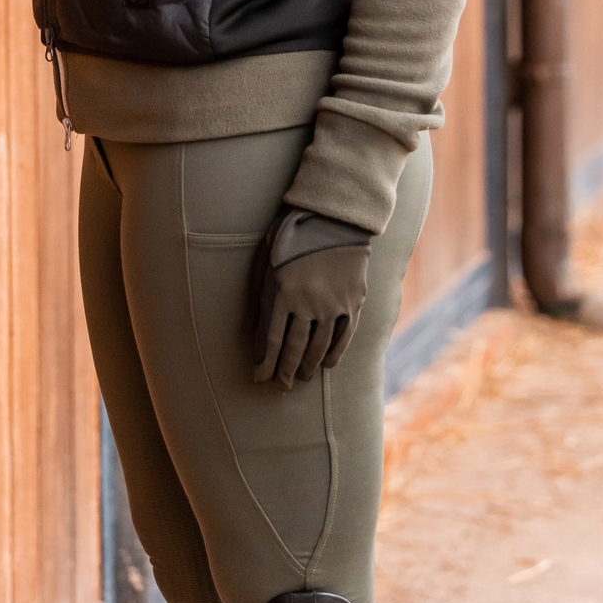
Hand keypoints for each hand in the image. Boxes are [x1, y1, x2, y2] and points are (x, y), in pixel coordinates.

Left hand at [250, 207, 372, 389]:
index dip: (265, 362)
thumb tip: (248, 330)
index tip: (258, 377)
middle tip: (279, 387)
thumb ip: (257, 294)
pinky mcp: (353, 302)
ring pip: (318, 346)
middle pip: (294, 349)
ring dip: (307, 366)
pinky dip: (334, 353)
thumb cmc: (292, 232)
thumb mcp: (265, 256)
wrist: (336, 214)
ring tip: (300, 378)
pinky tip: (325, 365)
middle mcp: (308, 303)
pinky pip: (343, 336)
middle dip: (284, 372)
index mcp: (283, 292)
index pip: (271, 340)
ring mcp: (334, 304)